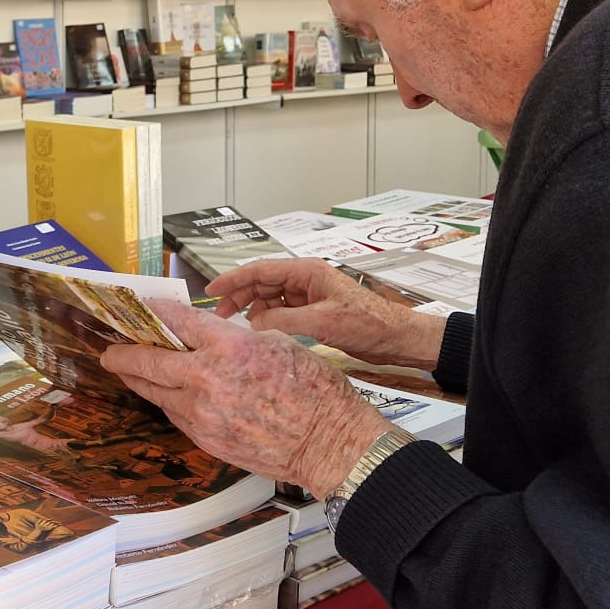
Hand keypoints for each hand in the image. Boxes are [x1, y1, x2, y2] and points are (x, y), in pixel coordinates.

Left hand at [100, 300, 392, 497]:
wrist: (329, 444)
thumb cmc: (316, 392)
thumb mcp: (279, 344)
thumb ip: (238, 338)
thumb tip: (212, 335)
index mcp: (229, 347)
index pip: (178, 321)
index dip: (155, 312)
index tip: (141, 308)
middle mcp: (207, 379)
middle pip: (148, 361)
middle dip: (123, 353)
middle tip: (110, 349)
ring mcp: (203, 413)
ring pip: (156, 392)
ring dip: (140, 379)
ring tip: (128, 370)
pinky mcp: (206, 438)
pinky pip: (176, 415)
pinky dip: (167, 401)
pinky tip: (166, 395)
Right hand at [207, 257, 446, 370]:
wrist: (398, 339)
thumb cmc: (368, 324)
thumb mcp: (323, 322)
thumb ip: (284, 321)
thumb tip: (253, 325)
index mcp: (308, 271)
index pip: (261, 269)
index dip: (233, 279)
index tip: (212, 291)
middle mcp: (306, 279)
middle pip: (263, 282)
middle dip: (240, 295)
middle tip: (220, 314)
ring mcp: (310, 296)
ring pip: (271, 298)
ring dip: (254, 309)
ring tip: (238, 325)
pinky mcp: (315, 312)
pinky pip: (283, 311)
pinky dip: (269, 319)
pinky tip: (262, 331)